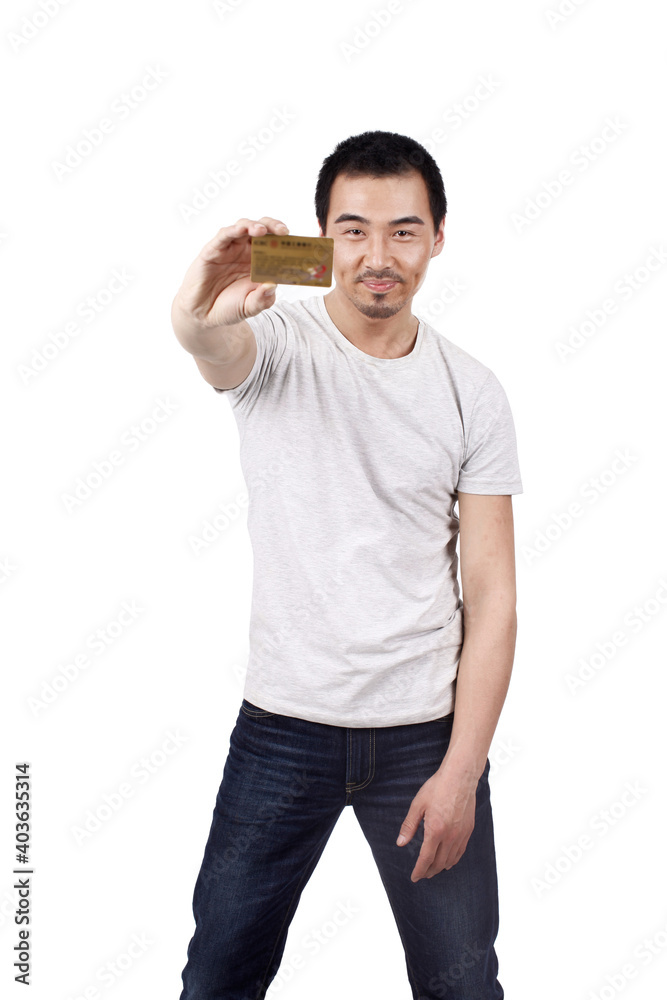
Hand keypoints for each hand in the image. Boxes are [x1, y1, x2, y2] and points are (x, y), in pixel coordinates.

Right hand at [173, 217, 288, 330]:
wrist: (203, 315)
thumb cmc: (228, 307)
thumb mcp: (250, 307)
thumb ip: (263, 299)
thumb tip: (272, 285)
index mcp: (259, 263)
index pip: (275, 245)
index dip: (285, 241)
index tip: (297, 243)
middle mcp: (245, 252)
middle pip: (262, 230)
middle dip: (273, 227)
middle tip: (283, 232)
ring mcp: (230, 249)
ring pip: (244, 227)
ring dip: (254, 226)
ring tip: (263, 231)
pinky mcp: (213, 250)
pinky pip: (224, 235)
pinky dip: (234, 230)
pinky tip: (242, 230)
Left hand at [395, 768, 477, 881]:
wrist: (460, 777)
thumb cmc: (437, 787)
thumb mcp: (418, 805)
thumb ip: (409, 826)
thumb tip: (400, 843)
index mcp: (435, 830)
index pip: (426, 859)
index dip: (419, 870)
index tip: (414, 878)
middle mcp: (450, 836)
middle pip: (439, 863)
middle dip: (429, 871)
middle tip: (422, 875)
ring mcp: (461, 834)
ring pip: (451, 859)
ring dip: (441, 868)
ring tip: (433, 870)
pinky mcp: (468, 830)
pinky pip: (460, 851)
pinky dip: (453, 860)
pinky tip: (448, 861)